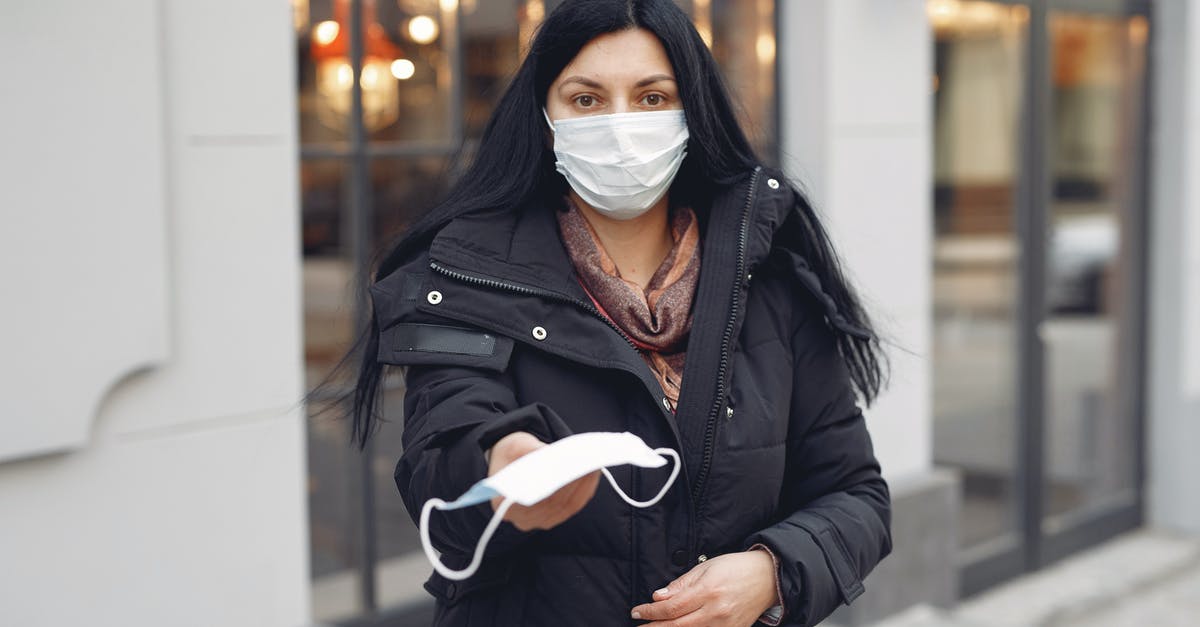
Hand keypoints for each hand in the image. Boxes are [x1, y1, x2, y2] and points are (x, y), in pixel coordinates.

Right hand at [486, 431, 600, 531]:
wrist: (509, 465)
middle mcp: (519, 517)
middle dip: (575, 482)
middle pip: (554, 502)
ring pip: (566, 506)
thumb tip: (553, 454)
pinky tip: (592, 475)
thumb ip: (530, 450)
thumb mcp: (514, 445)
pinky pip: (572, 507)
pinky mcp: (551, 518)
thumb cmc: (510, 455)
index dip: (555, 483)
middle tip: (591, 464)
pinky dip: (584, 491)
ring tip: (594, 466)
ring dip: (583, 486)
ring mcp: (537, 521)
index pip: (533, 495)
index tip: (571, 467)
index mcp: (503, 500)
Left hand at [631, 550, 777, 625]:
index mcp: (708, 591)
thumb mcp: (705, 568)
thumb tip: (658, 597)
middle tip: (639, 626)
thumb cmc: (735, 567)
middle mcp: (717, 612)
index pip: (671, 607)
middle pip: (677, 626)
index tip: (637, 612)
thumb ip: (681, 584)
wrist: (767, 577)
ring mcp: (726, 626)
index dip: (650, 612)